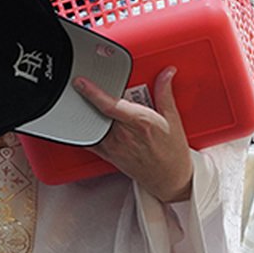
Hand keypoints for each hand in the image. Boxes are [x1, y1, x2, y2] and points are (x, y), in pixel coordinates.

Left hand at [72, 67, 193, 202]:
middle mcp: (124, 134)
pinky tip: (81, 121)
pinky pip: (89, 141)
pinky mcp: (108, 155)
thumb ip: (164, 93)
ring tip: (83, 101)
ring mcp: (114, 146)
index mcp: (139, 122)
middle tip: (85, 86)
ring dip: (85, 112)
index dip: (92, 93)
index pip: (110, 105)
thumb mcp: (172, 119)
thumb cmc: (172, 152)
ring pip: (91, 125)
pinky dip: (82, 131)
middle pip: (97, 112)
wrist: (169, 179)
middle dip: (88, 98)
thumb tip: (166, 73)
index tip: (81, 82)